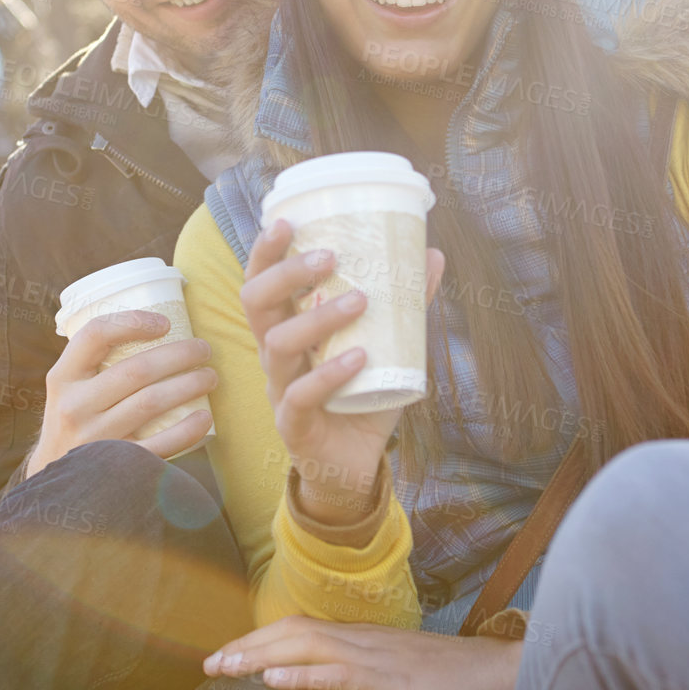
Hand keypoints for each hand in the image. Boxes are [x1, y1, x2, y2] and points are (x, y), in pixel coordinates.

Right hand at [25, 312, 215, 477]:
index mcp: (62, 378)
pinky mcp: (115, 468)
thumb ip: (95, 362)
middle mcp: (74, 406)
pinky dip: (187, 430)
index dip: (133, 322)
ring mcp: (95, 438)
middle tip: (204, 350)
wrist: (54, 483)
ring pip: (151, 402)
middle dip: (179, 355)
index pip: (96, 335)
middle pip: (136, 370)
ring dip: (189, 385)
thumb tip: (154, 326)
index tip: (166, 323)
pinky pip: (159, 445)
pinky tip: (204, 418)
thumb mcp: (68, 389)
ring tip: (210, 377)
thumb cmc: (74, 421)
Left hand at [202, 615, 521, 689]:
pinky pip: (340, 674)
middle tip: (207, 665)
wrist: (504, 676)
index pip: (302, 632)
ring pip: (306, 646)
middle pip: (293, 632)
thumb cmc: (459, 681)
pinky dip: (303, 675)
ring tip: (224, 669)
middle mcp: (364, 640)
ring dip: (260, 655)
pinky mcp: (393, 683)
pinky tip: (274, 683)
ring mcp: (377, 658)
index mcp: (366, 640)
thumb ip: (370, 679)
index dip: (261, 642)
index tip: (227, 658)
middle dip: (246, 646)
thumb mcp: (404, 678)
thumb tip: (339, 689)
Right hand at [239, 219, 443, 524]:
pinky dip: (330, 374)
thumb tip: (432, 255)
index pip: (262, 281)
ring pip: (278, 345)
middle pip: (256, 303)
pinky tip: (360, 358)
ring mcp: (280, 390)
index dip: (266, 252)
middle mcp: (275, 355)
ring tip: (360, 300)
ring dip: (318, 319)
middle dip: (285, 274)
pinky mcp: (294, 426)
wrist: (355, 468)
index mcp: (288, 329)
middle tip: (329, 257)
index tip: (289, 221)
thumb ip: (404, 306)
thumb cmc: (362, 399)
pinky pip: (301, 396)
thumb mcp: (387, 347)